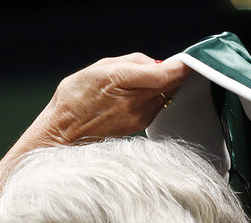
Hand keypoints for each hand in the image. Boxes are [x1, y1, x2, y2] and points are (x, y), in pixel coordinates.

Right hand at [0, 54, 188, 194]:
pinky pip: (156, 108)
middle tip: (165, 67)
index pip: (166, 74)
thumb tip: (156, 64)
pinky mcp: (139, 127)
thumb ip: (132, 62)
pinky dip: (153, 99)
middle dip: (172, 74)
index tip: (187, 61)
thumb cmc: (75, 98)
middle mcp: (135, 102)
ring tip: (142, 83)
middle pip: (170, 85)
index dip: (181, 66)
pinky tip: (137, 96)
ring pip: (165, 96)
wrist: (63, 133)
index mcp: (124, 81)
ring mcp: (139, 118)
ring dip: (162, 87)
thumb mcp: (100, 67)